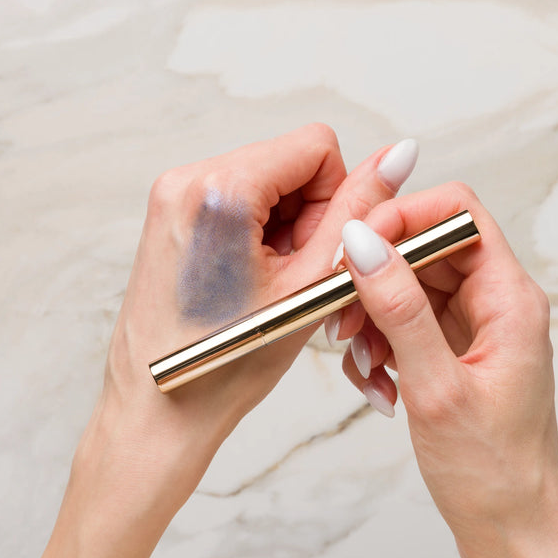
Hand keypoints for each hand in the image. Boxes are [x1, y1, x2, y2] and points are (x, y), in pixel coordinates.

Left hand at [77, 125, 419, 544]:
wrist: (160, 411)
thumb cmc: (225, 365)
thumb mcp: (310, 285)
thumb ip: (359, 211)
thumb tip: (398, 156)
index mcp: (219, 191)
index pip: (316, 146)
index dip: (337, 199)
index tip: (319, 251)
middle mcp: (186, 180)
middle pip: (289, 163)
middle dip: (308, 216)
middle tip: (295, 277)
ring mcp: (172, 196)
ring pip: (266, 182)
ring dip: (286, 229)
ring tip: (272, 284)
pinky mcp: (171, 215)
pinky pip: (238, 200)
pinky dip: (260, 233)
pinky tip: (253, 279)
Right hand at [334, 182, 557, 557]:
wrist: (508, 530)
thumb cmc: (491, 471)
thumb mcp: (436, 386)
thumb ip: (399, 309)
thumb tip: (364, 244)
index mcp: (509, 300)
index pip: (457, 214)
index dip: (402, 219)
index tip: (353, 248)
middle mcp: (493, 306)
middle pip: (422, 253)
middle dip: (374, 281)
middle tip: (342, 320)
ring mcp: (470, 331)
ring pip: (405, 291)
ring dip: (371, 323)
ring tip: (365, 368)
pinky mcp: (450, 355)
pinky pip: (402, 328)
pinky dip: (379, 351)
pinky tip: (379, 388)